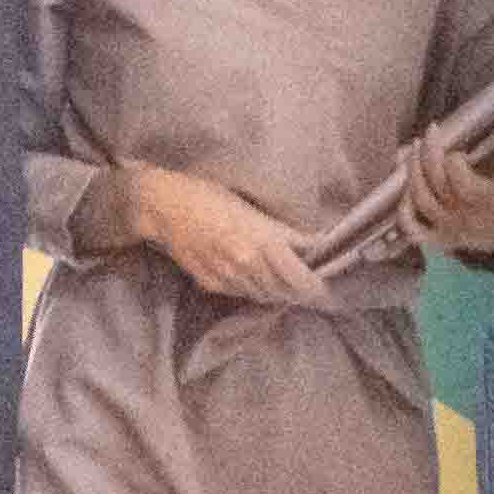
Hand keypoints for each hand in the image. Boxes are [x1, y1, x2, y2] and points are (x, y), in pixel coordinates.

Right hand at [126, 163, 337, 307]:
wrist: (165, 206)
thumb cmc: (211, 196)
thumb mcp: (255, 211)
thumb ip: (286, 233)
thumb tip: (317, 244)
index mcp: (264, 243)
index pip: (302, 278)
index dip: (318, 288)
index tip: (329, 289)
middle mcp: (248, 265)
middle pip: (286, 292)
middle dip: (302, 294)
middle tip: (316, 292)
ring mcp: (228, 277)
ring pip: (265, 297)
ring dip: (280, 294)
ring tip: (292, 288)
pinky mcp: (211, 283)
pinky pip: (242, 294)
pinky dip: (256, 291)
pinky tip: (260, 282)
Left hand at [409, 132, 493, 263]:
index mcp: (490, 203)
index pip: (461, 180)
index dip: (454, 160)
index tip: (460, 151)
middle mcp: (466, 216)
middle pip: (436, 182)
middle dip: (429, 151)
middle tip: (431, 132)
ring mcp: (450, 229)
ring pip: (421, 199)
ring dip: (412, 171)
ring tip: (413, 150)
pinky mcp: (441, 240)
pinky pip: (414, 229)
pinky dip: (404, 211)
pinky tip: (405, 190)